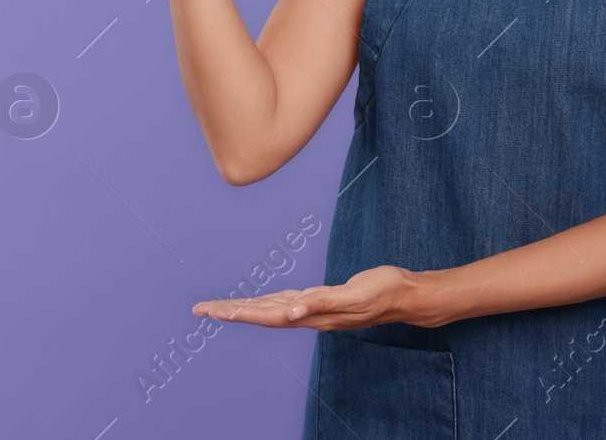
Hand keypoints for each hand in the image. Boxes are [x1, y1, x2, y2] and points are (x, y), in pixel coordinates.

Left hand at [190, 266, 425, 330]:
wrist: (405, 296)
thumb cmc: (383, 291)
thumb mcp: (355, 294)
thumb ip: (323, 302)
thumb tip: (292, 312)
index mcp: (312, 313)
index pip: (265, 314)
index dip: (237, 312)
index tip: (210, 311)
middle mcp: (309, 314)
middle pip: (261, 314)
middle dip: (231, 311)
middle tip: (200, 309)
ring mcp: (315, 309)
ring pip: (272, 310)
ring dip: (245, 309)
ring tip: (221, 308)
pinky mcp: (322, 300)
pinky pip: (286, 303)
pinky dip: (268, 302)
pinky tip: (262, 302)